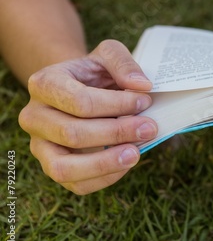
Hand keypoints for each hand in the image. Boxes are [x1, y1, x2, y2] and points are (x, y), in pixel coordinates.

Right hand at [18, 40, 157, 194]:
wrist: (81, 89)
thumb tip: (141, 86)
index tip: (145, 101)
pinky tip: (127, 163)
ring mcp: (40, 146)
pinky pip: (76, 185)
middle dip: (117, 133)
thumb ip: (123, 63)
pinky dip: (105, 178)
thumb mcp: (109, 55)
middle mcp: (34, 117)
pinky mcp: (54, 168)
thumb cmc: (96, 73)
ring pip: (64, 168)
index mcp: (44, 84)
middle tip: (150, 128)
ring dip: (105, 163)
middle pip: (72, 134)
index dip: (116, 105)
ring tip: (136, 154)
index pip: (80, 102)